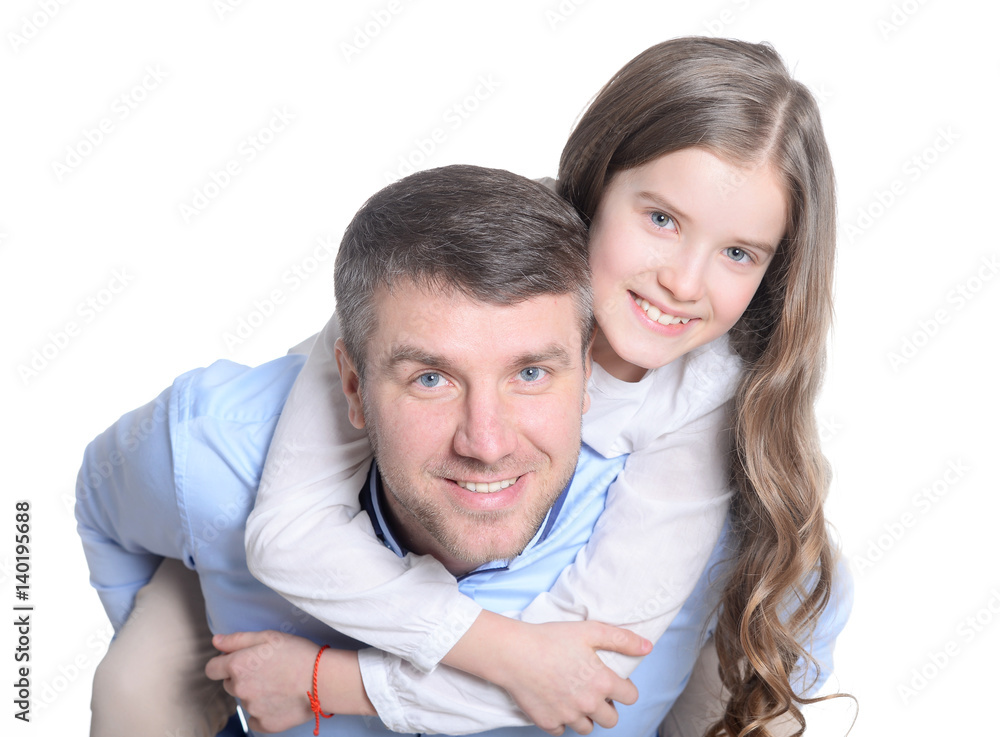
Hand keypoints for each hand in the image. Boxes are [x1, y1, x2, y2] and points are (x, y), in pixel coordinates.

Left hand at [205, 630, 317, 732]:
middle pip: (229, 684)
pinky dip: (263, 711)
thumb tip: (216, 641)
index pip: (212, 669)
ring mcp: (252, 709)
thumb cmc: (297, 653)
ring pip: (245, 700)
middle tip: (266, 670)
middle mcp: (240, 689)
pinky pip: (255, 719)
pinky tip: (279, 700)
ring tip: (278, 683)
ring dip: (255, 693)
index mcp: (237, 666)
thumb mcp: (268, 636)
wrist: (323, 679)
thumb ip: (237, 639)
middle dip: (242, 677)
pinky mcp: (265, 724)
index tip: (239, 661)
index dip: (223, 664)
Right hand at [447, 613, 650, 734]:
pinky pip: (562, 730)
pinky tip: (556, 703)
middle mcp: (588, 704)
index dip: (624, 688)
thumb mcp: (590, 630)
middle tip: (593, 691)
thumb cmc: (551, 638)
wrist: (514, 653)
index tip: (613, 681)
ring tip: (575, 697)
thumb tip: (648, 647)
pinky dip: (561, 720)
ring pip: (587, 728)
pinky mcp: (548, 722)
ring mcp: (568, 716)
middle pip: (612, 720)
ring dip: (586, 716)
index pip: (630, 697)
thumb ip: (622, 639)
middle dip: (607, 708)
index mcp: (602, 682)